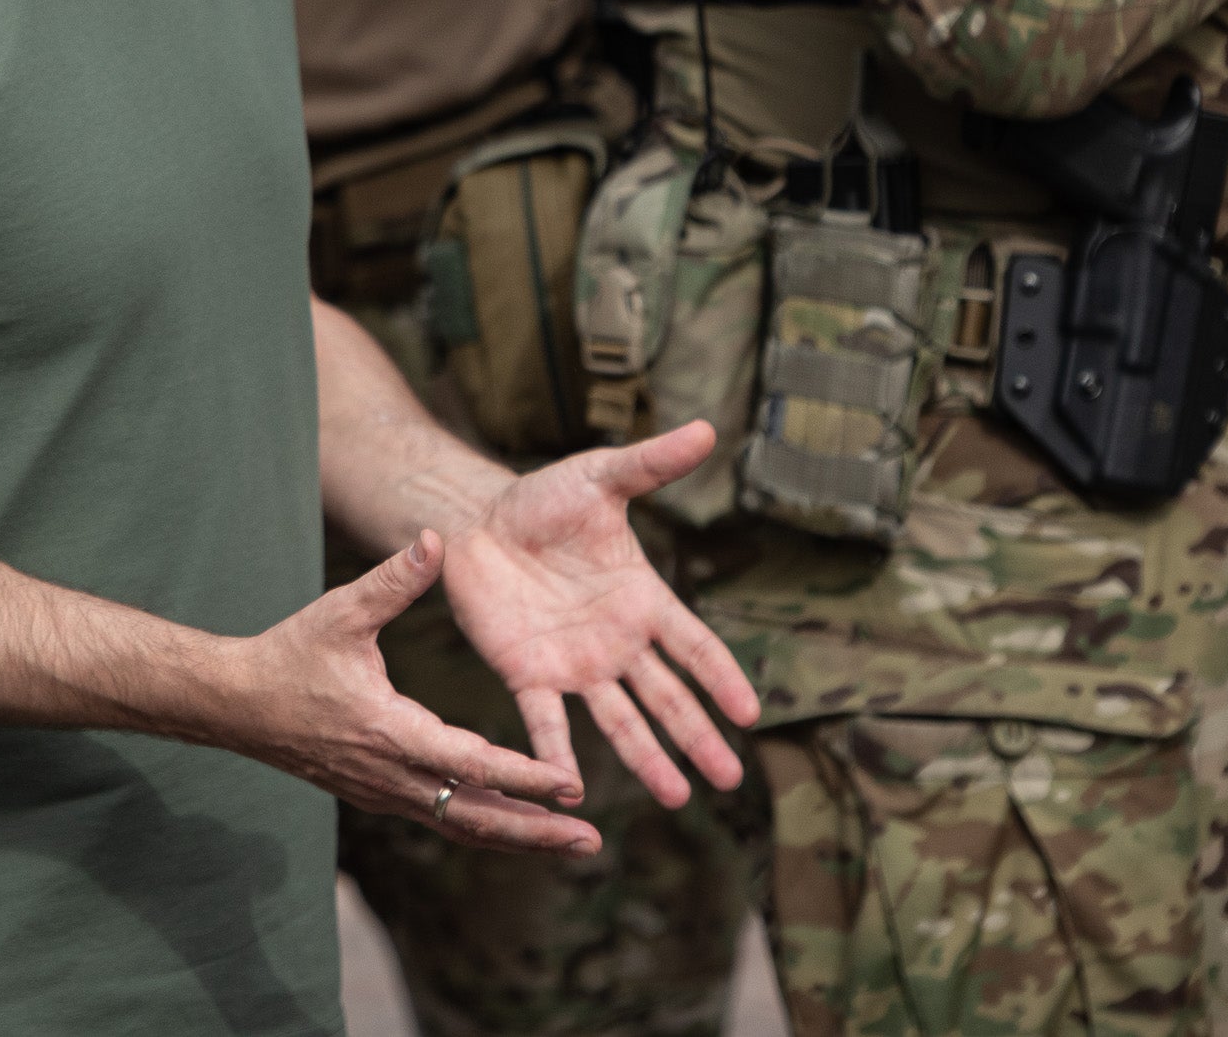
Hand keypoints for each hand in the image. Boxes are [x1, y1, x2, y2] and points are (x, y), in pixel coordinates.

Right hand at [217, 534, 604, 856]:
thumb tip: (436, 538)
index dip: (523, 778)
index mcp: (390, 731)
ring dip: (516, 837)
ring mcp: (384, 791)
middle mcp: (391, 774)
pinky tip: (516, 824)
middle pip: (474, 817)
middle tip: (590, 842)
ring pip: (460, 825)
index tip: (570, 787)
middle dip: (535, 833)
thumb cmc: (290, 654)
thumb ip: (394, 580)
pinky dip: (483, 826)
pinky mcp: (379, 794)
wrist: (236, 704)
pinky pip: (440, 818)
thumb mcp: (342, 612)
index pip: (470, 765)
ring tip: (570, 843)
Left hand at [439, 419, 762, 809]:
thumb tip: (707, 428)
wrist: (476, 518)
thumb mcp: (600, 478)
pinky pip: (546, 722)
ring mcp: (574, 664)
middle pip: (667, 697)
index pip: (693, 646)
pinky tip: (565, 792)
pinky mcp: (527, 674)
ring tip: (677, 798)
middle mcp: (616, 642)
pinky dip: (556, 757)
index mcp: (642, 599)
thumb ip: (651, 464)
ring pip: (619, 720)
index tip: (750, 714)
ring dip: (648, 759)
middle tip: (730, 779)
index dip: (721, 678)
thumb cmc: (544, 500)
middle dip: (699, 737)